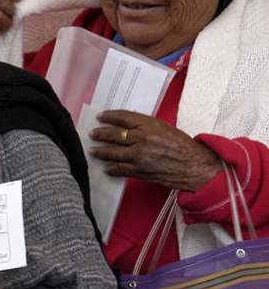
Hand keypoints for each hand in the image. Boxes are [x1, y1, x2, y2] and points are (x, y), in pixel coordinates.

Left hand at [89, 110, 221, 190]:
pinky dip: (112, 169)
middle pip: (115, 135)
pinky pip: (121, 169)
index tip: (100, 117)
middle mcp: (142, 139)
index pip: (123, 117)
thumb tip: (127, 126)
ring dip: (101, 152)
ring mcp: (140, 156)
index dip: (109, 116)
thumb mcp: (164, 127)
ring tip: (93, 150)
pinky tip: (106, 168)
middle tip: (93, 134)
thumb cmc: (184, 146)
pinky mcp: (141, 171)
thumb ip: (145, 126)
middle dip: (101, 134)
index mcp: (149, 125)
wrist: (196, 166)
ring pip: (114, 153)